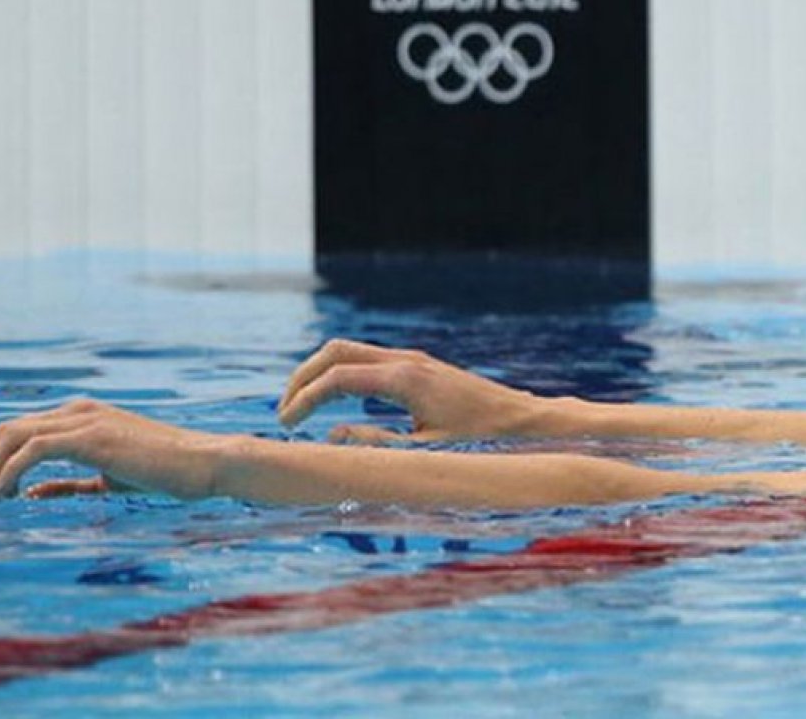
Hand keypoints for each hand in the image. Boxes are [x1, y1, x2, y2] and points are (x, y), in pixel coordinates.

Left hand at [0, 400, 225, 500]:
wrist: (204, 462)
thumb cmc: (166, 472)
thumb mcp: (109, 479)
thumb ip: (70, 483)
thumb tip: (31, 492)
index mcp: (84, 416)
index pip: (23, 431)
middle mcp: (79, 411)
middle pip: (9, 430)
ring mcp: (85, 421)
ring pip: (14, 435)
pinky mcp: (91, 437)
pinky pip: (34, 448)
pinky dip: (11, 469)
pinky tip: (7, 492)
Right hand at [278, 340, 545, 442]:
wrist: (521, 420)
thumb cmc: (480, 441)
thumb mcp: (425, 453)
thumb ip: (375, 446)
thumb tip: (330, 440)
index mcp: (404, 380)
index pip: (337, 378)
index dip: (304, 400)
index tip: (286, 426)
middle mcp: (405, 361)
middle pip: (334, 352)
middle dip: (302, 378)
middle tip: (284, 413)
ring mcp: (411, 359)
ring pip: (348, 351)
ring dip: (319, 374)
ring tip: (301, 408)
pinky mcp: (416, 366)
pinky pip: (366, 359)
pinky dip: (340, 374)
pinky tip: (334, 402)